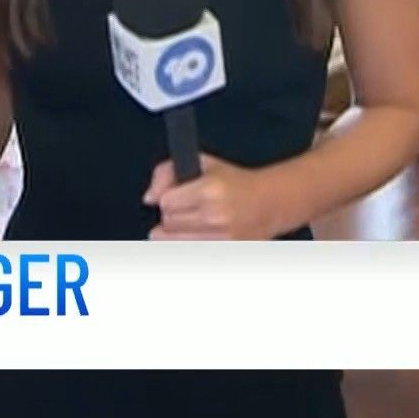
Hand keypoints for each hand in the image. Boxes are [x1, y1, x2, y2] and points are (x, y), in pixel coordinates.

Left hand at [144, 155, 287, 240]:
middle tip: (188, 209)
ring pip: (175, 243)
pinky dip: (189, 245)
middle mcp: (215, 215)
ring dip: (179, 233)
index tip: (178, 197)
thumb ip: (166, 172)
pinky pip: (190, 254)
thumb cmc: (236, 183)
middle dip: (172, 216)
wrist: (269, 202)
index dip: (169, 198)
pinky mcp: (225, 252)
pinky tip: (198, 236)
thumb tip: (148, 198)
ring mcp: (221, 238)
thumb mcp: (203, 163)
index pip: (165, 203)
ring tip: (193, 222)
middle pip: (168, 224)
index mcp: (209, 190)